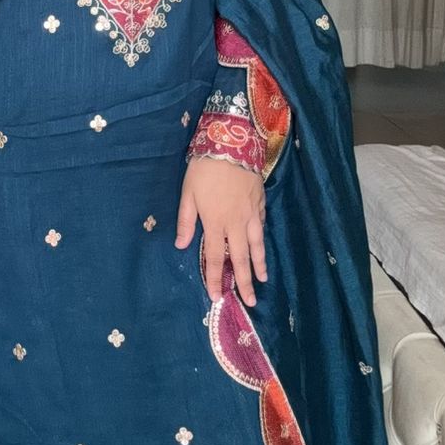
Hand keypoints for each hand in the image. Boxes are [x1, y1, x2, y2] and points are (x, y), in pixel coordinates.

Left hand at [175, 158, 266, 306]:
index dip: (215, 278)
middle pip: (241, 258)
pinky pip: (262, 226)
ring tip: (263, 280)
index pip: (215, 258)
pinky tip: (262, 246)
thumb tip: (182, 246)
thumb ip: (186, 221)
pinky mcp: (260, 202)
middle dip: (245, 282)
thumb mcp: (188, 193)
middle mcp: (236, 223)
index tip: (216, 297)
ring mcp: (251, 214)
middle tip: (251, 301)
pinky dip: (262, 240)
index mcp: (215, 223)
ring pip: (257, 245)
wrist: (232, 143)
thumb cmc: (204, 168)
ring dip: (259, 265)